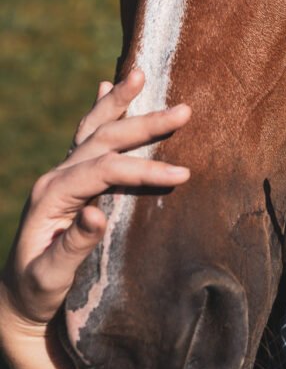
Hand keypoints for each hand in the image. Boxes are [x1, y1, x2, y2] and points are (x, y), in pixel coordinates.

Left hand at [0, 69, 190, 340]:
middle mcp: (56, 177)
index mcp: (52, 196)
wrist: (17, 296)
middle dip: (144, 123)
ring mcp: (62, 174)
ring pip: (93, 129)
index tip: (182, 174)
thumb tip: (97, 215)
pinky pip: (85, 136)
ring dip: (119, 102)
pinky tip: (105, 88)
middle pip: (103, 139)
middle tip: (184, 110)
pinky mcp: (71, 179)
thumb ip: (72, 245)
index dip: (144, 169)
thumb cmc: (37, 290)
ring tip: (138, 73)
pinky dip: (99, 110)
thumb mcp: (50, 276)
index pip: (104, 170)